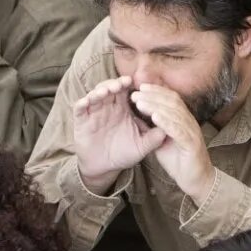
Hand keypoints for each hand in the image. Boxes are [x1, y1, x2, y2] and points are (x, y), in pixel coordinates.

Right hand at [72, 76, 168, 193]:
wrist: (105, 167)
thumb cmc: (124, 153)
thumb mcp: (142, 146)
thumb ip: (154, 137)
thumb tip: (170, 129)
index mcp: (123, 108)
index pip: (126, 90)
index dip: (129, 84)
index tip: (136, 82)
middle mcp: (108, 106)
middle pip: (110, 87)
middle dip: (115, 83)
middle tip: (122, 83)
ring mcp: (94, 113)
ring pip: (95, 94)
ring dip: (99, 90)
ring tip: (106, 91)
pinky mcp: (81, 121)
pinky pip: (79, 108)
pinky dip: (82, 103)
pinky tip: (87, 102)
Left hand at [131, 84, 216, 201]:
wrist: (196, 180)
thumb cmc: (179, 161)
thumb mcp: (162, 141)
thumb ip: (154, 129)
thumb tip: (139, 116)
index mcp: (184, 119)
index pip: (172, 99)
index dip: (157, 91)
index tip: (140, 87)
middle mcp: (189, 122)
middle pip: (172, 102)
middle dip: (153, 95)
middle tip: (135, 93)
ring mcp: (192, 132)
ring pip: (174, 113)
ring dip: (155, 106)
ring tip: (140, 103)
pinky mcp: (191, 144)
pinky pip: (178, 130)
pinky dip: (166, 122)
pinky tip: (154, 117)